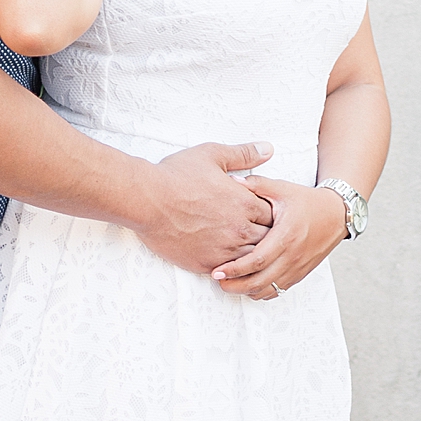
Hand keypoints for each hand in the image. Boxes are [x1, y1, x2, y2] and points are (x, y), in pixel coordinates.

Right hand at [136, 141, 275, 276]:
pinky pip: (230, 271)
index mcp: (245, 203)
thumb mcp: (212, 155)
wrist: (146, 200)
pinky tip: (225, 255)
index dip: (268, 211)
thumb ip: (244, 154)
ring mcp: (224, 250)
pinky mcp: (206, 264)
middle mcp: (239, 229)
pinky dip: (232, 265)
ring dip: (249, 250)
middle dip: (263, 232)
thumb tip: (268, 149)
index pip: (274, 214)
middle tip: (252, 227)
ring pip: (252, 258)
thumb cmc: (176, 176)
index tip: (258, 209)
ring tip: (239, 242)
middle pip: (268, 238)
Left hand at [211, 179, 346, 299]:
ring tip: (230, 284)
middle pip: (261, 281)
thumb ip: (256, 185)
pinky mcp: (300, 273)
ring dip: (247, 290)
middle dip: (236, 285)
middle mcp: (292, 255)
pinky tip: (250, 286)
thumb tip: (232, 180)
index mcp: (286, 235)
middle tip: (219, 281)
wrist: (336, 215)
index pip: (257, 259)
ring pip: (269, 289)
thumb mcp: (282, 188)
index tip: (218, 271)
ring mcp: (297, 267)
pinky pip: (279, 290)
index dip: (235, 268)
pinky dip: (262, 292)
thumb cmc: (307, 202)